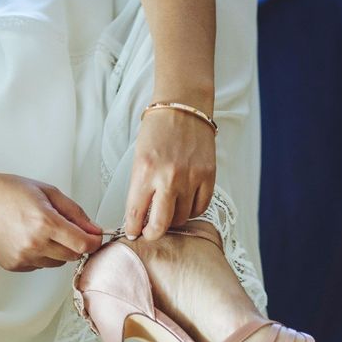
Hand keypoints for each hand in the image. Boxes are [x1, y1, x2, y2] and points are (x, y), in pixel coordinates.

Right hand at [0, 173, 102, 271]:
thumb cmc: (9, 191)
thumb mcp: (49, 192)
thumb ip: (75, 212)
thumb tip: (94, 229)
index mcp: (45, 223)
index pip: (83, 244)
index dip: (94, 241)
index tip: (95, 236)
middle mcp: (34, 244)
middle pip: (73, 256)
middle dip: (77, 243)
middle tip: (67, 227)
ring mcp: (23, 258)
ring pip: (57, 263)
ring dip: (59, 250)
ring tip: (43, 230)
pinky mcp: (14, 265)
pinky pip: (40, 265)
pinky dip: (42, 254)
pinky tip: (29, 237)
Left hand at [124, 106, 216, 240]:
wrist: (183, 108)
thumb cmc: (157, 131)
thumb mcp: (138, 158)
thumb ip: (140, 188)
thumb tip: (139, 216)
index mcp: (145, 171)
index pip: (136, 214)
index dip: (133, 228)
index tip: (133, 232)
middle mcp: (168, 177)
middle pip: (161, 225)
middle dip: (152, 234)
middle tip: (150, 232)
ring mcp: (191, 178)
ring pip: (182, 218)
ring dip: (173, 219)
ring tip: (168, 210)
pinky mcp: (208, 176)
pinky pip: (200, 207)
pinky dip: (192, 210)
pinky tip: (185, 203)